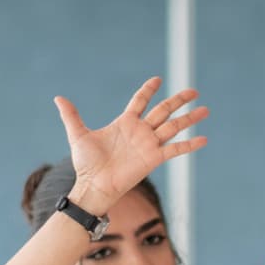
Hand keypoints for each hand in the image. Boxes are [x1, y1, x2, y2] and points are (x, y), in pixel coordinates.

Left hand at [54, 78, 208, 214]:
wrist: (93, 185)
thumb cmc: (86, 164)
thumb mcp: (78, 134)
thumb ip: (72, 115)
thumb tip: (58, 98)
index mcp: (125, 123)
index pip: (140, 101)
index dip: (148, 90)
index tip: (157, 80)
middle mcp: (140, 132)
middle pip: (164, 110)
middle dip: (179, 100)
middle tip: (194, 90)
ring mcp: (149, 144)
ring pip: (173, 126)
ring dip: (189, 118)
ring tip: (206, 109)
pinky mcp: (154, 158)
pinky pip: (175, 149)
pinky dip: (189, 144)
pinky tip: (203, 139)